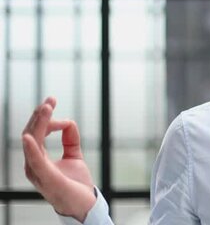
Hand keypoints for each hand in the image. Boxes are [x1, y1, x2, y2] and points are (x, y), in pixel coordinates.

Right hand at [22, 97, 96, 220]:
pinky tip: (29, 136)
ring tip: (45, 108)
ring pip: (33, 142)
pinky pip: (36, 161)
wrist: (84, 204)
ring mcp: (38, 171)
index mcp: (38, 158)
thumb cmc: (75, 183)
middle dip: (40, 115)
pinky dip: (31, 148)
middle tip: (50, 100)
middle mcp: (34, 164)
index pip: (36, 132)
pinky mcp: (47, 178)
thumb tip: (69, 121)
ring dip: (38, 124)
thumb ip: (70, 139)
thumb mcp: (74, 156)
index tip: (56, 104)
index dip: (46, 117)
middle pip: (32, 134)